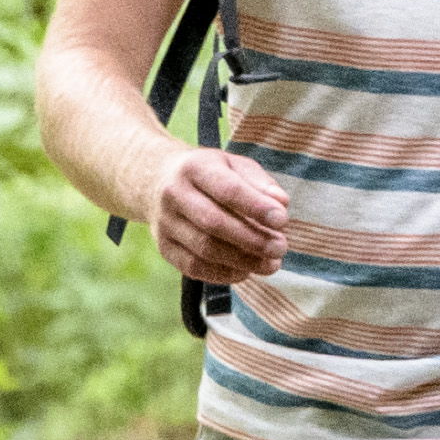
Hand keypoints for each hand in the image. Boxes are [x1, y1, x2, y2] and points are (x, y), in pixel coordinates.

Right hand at [141, 146, 289, 288]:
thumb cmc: (209, 174)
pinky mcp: (164, 247)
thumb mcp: (234, 165)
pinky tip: (245, 271)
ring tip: (271, 264)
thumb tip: (280, 204)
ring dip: (242, 261)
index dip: (256, 207)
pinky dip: (223, 274)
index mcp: (195, 167)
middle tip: (281, 248)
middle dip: (252, 239)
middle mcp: (174, 194)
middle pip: (214, 223)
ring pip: (204, 249)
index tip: (282, 220)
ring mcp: (165, 222)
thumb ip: (260, 183)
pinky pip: (193, 267)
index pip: (227, 189)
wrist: (157, 180)